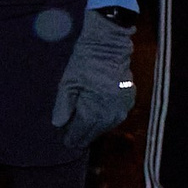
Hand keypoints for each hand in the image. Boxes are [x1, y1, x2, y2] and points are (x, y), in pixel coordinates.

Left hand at [49, 8, 135, 149]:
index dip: (71, 138)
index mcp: (93, 113)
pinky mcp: (129, 103)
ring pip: (106, 127)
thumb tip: (58, 125)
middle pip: (94, 133)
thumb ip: (62, 106)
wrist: (109, 48)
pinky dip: (105, 118)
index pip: (80, 134)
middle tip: (72, 135)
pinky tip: (97, 112)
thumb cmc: (84, 64)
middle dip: (82, 134)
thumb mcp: (67, 84)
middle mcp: (110, 116)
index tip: (65, 140)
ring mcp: (122, 110)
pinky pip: (115, 117)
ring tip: (83, 124)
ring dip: (94, 127)